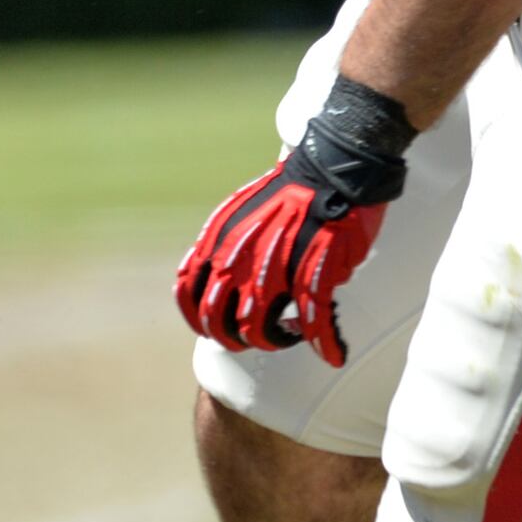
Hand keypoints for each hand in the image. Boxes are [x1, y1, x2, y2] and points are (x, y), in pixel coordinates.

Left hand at [174, 78, 416, 364]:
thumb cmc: (292, 190)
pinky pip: (315, 320)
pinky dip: (324, 343)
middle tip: (254, 340)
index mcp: (218, 242)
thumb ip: (230, 247)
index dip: (199, 321)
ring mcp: (276, 268)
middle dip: (235, 340)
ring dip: (275, 342)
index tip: (213, 329)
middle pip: (220, 322)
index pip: (188, 295)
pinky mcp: (315, 271)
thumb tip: (231, 279)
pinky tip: (333, 354)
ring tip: (290, 337)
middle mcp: (239, 258)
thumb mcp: (241, 214)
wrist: (333, 167)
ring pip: (261, 328)